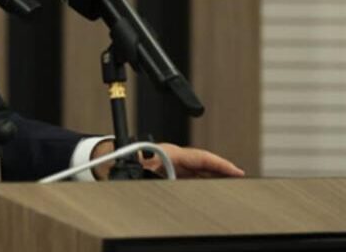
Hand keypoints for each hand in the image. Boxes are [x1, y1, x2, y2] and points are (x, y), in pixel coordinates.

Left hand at [90, 140, 244, 178]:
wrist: (105, 160)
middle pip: (204, 165)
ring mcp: (171, 163)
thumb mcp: (140, 172)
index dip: (221, 165)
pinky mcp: (168, 172)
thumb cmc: (119, 162)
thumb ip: (159, 178)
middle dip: (222, 173)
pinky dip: (202, 184)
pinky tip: (210, 194)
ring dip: (213, 180)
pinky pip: (190, 177)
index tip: (237, 171)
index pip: (201, 157)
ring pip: (198, 172)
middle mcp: (173, 156)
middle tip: (240, 183)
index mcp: (169, 152)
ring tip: (231, 190)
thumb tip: (175, 184)